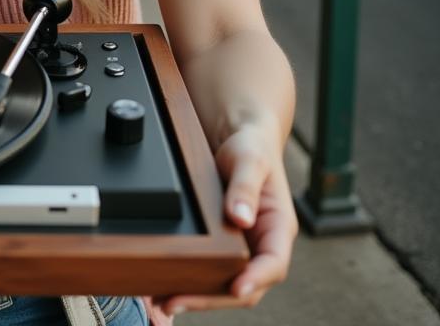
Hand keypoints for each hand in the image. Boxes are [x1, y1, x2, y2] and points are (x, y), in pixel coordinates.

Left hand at [156, 122, 297, 315]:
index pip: (273, 265)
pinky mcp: (221, 243)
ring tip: (161, 302)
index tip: (235, 288)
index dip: (256, 279)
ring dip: (196, 296)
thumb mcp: (250, 161)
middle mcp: (261, 243)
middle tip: (176, 302)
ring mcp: (241, 246)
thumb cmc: (251, 147)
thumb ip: (245, 187)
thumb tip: (240, 218)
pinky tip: (164, 286)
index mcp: (277, 228)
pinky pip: (209, 269)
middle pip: (244, 285)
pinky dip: (189, 280)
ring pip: (224, 283)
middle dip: (212, 298)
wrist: (239, 136)